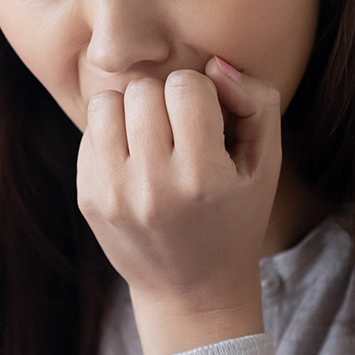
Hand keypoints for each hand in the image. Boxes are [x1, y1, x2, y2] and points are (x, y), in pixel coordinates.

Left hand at [76, 56, 281, 354]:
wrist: (190, 291)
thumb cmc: (235, 219)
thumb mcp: (265, 165)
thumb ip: (256, 102)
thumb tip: (213, 64)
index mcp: (201, 177)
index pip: (185, 85)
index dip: (199, 94)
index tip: (205, 121)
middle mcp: (152, 187)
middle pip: (143, 90)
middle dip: (163, 100)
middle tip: (177, 130)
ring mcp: (113, 195)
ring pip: (107, 104)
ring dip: (130, 111)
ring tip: (151, 137)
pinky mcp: (89, 199)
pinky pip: (89, 133)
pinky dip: (111, 135)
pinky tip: (133, 160)